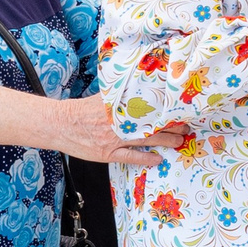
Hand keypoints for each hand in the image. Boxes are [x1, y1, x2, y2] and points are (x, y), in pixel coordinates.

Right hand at [60, 95, 189, 165]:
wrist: (61, 124)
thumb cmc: (81, 111)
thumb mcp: (102, 98)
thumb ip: (120, 96)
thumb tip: (137, 87)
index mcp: (119, 106)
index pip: (149, 107)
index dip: (166, 110)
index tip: (180, 109)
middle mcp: (119, 122)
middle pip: (152, 124)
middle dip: (171, 126)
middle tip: (186, 126)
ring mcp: (114, 139)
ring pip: (146, 140)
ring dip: (165, 141)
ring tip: (179, 142)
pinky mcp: (108, 153)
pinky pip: (131, 156)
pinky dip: (146, 158)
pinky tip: (158, 159)